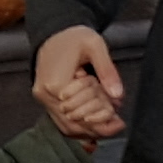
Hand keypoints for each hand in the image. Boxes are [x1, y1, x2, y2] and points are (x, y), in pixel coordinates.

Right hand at [35, 26, 127, 140]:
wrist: (55, 32)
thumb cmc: (74, 37)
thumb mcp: (95, 46)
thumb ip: (107, 71)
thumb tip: (117, 95)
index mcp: (56, 83)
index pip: (82, 109)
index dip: (101, 112)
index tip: (118, 111)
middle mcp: (46, 95)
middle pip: (75, 122)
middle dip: (98, 123)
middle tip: (119, 122)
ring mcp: (43, 99)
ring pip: (67, 126)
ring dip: (90, 130)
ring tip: (111, 127)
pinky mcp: (46, 100)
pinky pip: (62, 122)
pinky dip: (80, 127)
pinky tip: (95, 126)